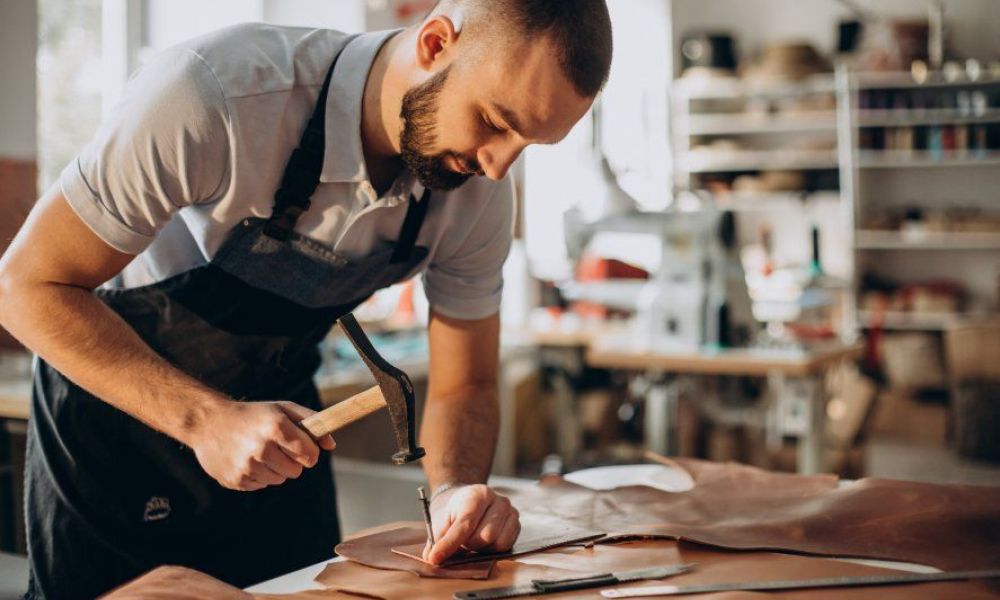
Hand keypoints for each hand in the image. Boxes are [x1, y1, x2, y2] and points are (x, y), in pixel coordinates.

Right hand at [186, 399, 335, 490]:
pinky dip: (258, 475)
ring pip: (279, 479)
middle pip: (297, 471)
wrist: (209, 422)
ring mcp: (247, 466)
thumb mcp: (282, 409)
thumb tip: (331, 444)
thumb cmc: (252, 415)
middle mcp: (261, 448)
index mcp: (276, 427)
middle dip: (292, 461)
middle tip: (276, 447)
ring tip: (259, 452)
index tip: (303, 448)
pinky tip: (246, 460)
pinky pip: (261, 485)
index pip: (310, 455)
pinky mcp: (236, 480)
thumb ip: (312, 421)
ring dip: (275, 468)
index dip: (309, 452)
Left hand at [422, 484, 519, 564]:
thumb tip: (431, 557)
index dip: (449, 544)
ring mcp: (511, 511)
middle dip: (468, 545)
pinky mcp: (517, 523)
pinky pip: (506, 546)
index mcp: (477, 494)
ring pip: (496, 543)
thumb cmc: (456, 510)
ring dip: (480, 548)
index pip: (464, 524)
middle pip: (484, 537)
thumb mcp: (441, 519)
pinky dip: (492, 549)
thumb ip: (436, 538)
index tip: (435, 558)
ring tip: (472, 540)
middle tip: (461, 542)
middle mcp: (498, 500)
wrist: (471, 499)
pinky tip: (483, 542)